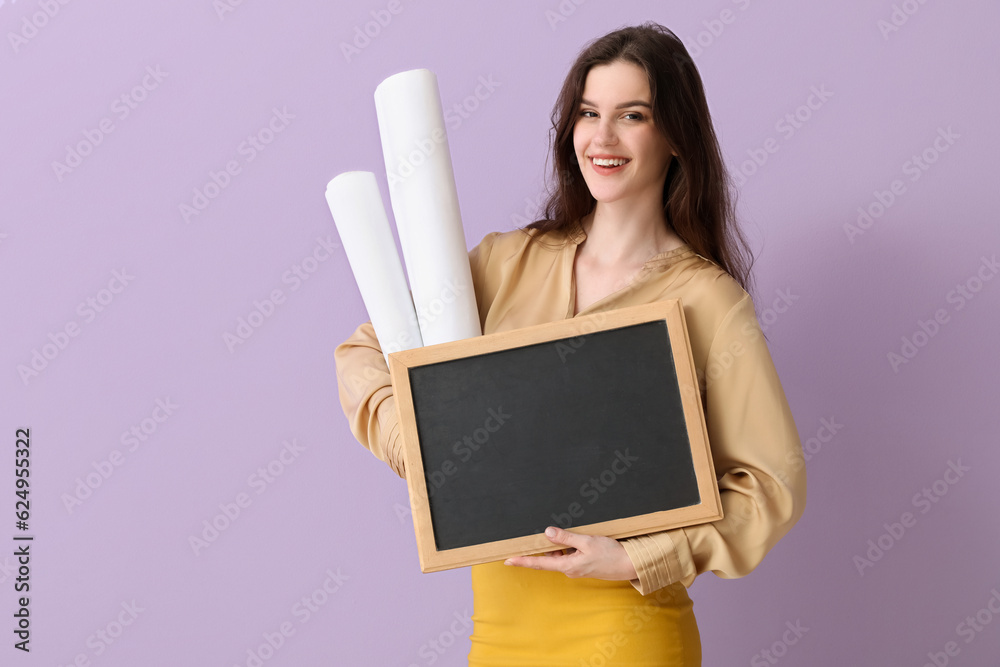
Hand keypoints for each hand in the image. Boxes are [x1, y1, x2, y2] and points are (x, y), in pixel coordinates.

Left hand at [503, 526, 637, 580]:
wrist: (629, 565)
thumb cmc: (610, 554)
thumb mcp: (586, 542)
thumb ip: (566, 538)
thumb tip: (547, 533)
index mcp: (567, 566)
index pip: (539, 563)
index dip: (522, 561)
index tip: (507, 560)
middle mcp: (569, 569)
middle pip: (548, 558)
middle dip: (540, 548)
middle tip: (529, 537)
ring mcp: (576, 568)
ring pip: (559, 555)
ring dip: (556, 546)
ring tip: (557, 533)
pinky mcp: (583, 565)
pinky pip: (569, 555)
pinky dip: (566, 547)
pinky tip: (572, 537)